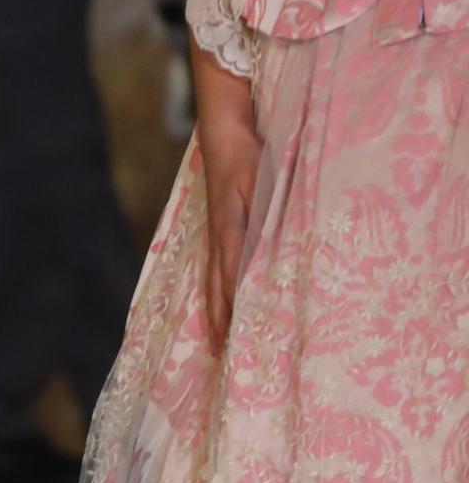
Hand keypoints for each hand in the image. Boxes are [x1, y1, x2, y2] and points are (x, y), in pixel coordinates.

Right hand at [198, 114, 261, 354]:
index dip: (236, 309)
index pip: (233, 277)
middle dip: (220, 320)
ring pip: (213, 278)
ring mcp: (216, 230)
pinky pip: (215, 265)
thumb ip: (265, 216)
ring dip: (214, 310)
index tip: (238, 339)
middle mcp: (219, 235)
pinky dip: (216, 289)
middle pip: (217, 286)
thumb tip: (269, 253)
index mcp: (229, 228)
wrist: (222, 128)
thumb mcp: (260, 183)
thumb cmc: (247, 154)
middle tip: (221, 354)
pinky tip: (219, 299)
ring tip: (215, 339)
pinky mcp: (219, 224)